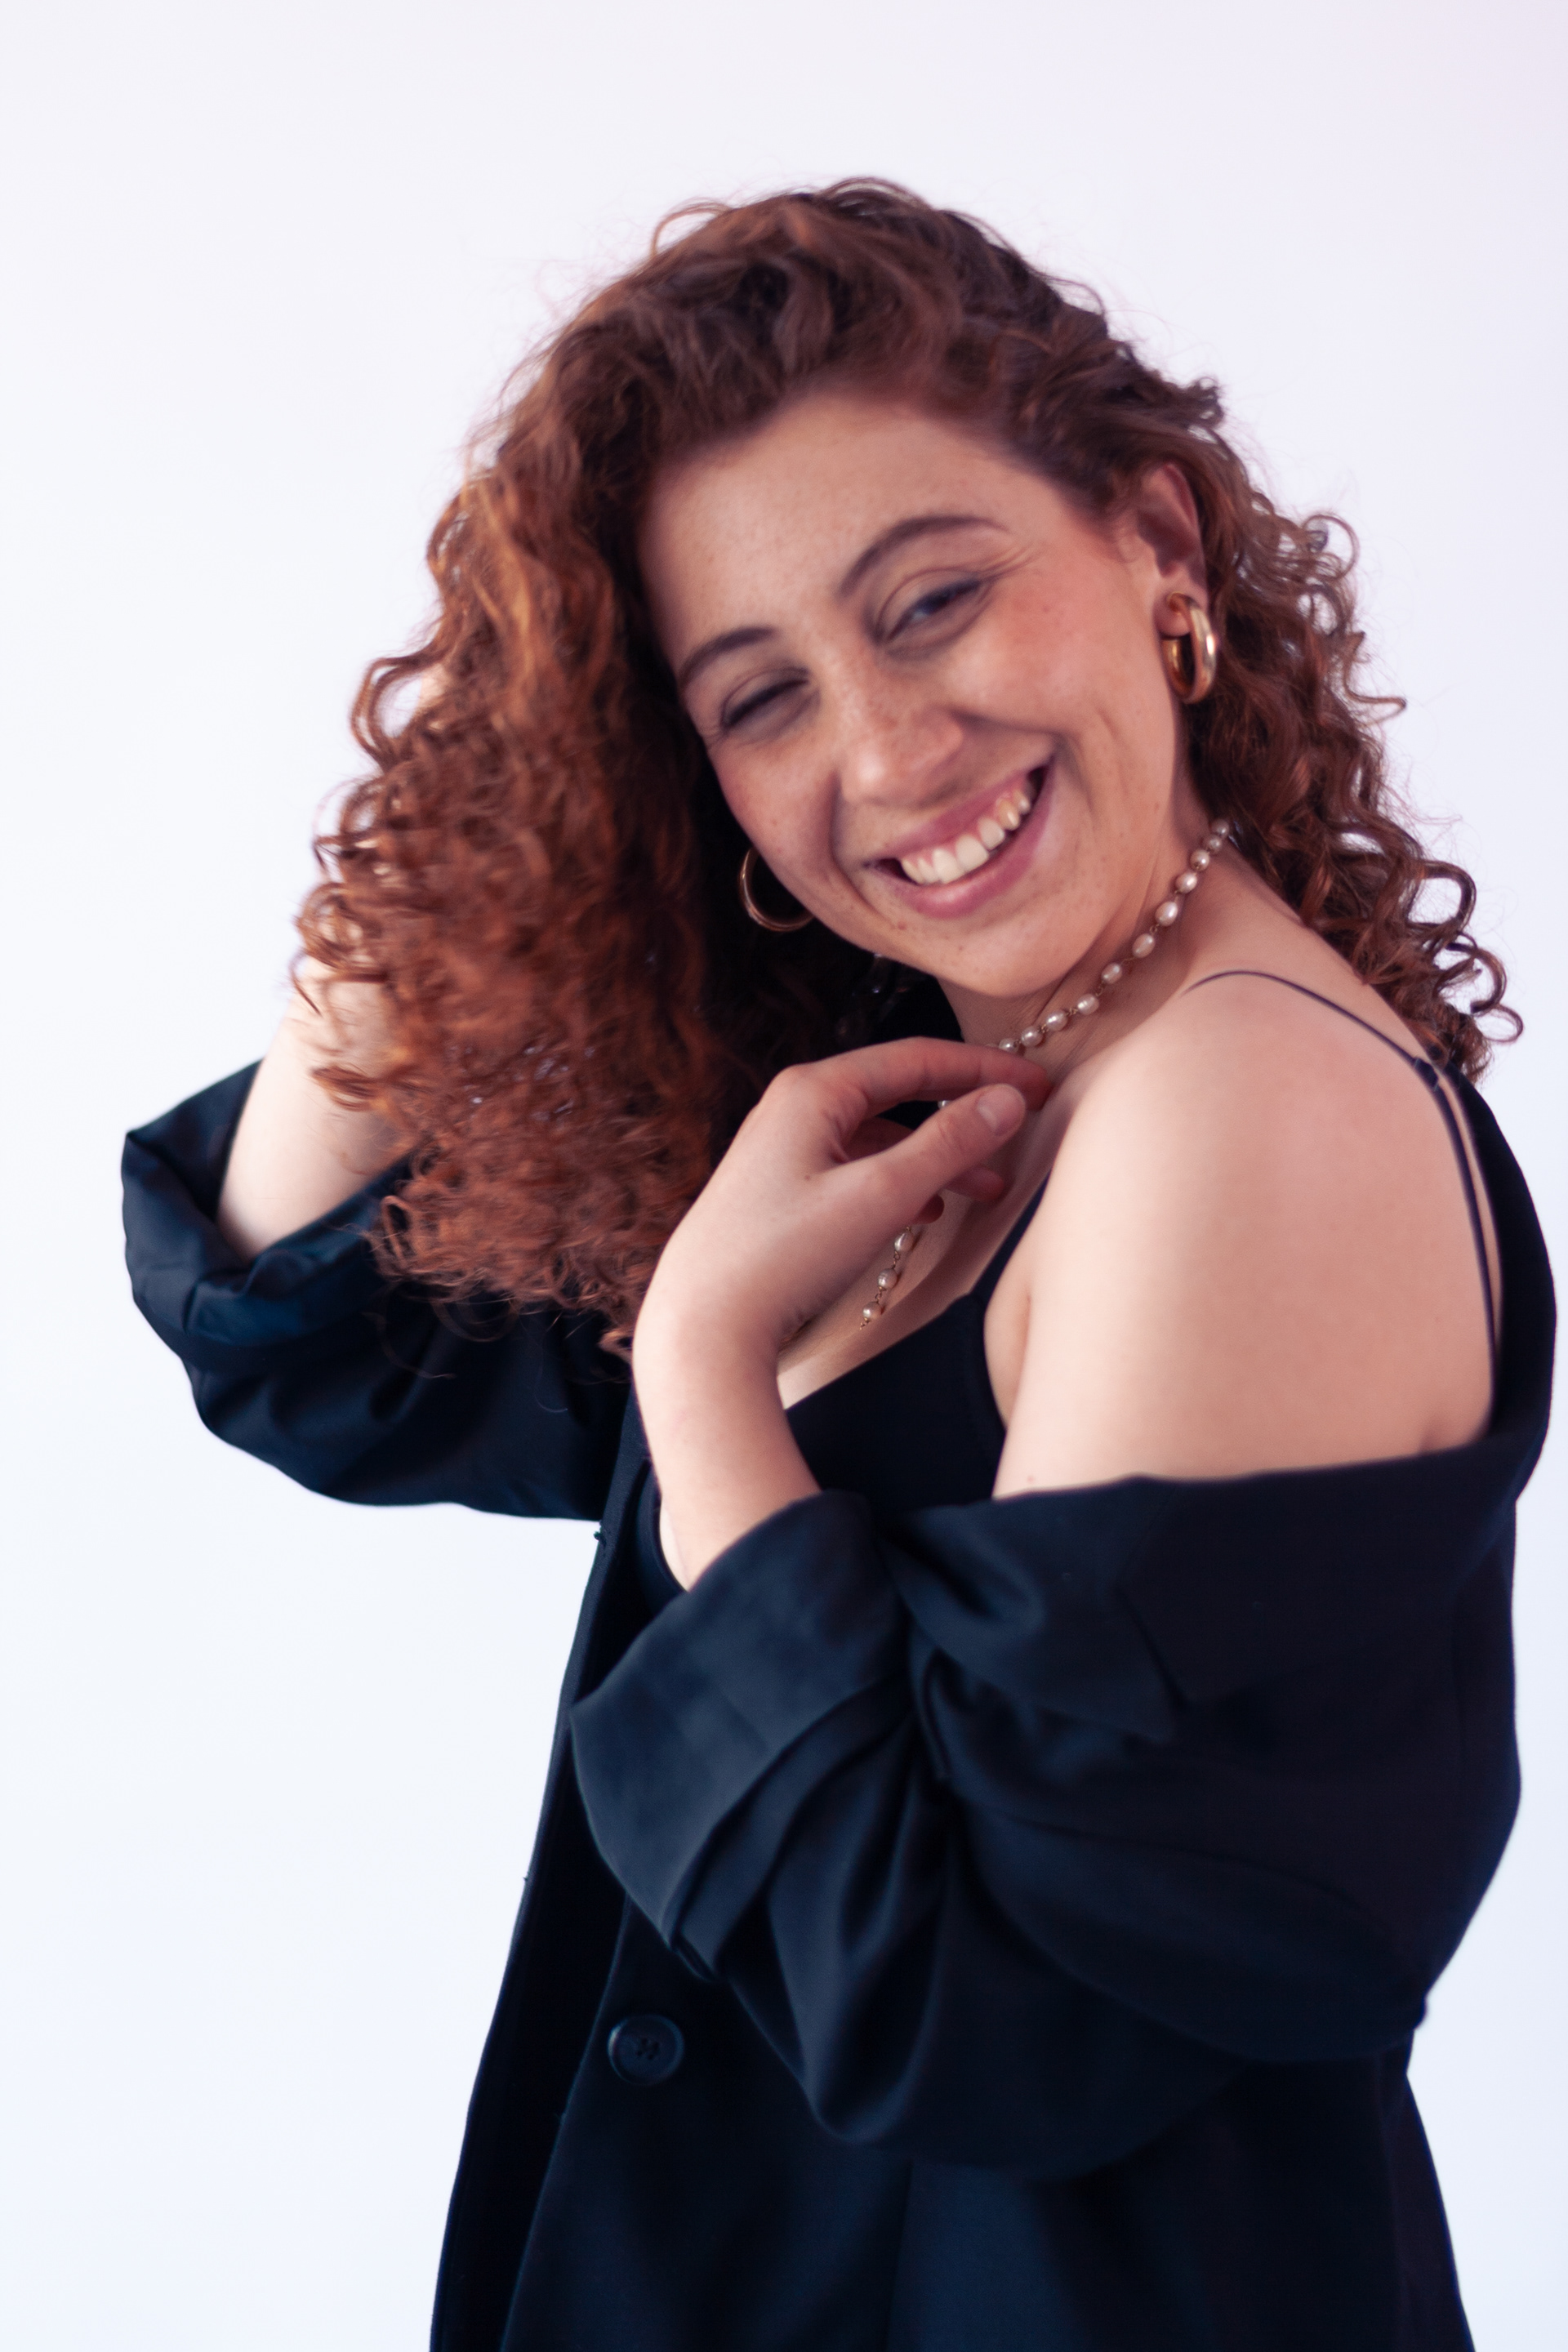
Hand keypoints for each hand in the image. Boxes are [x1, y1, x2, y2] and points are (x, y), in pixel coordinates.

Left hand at [633, 1038, 1048, 1580]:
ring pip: (880, 1137)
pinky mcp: (780, 1193)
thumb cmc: (781, 1257)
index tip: (1037, 1086)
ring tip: (986, 1187)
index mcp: (814, 1090)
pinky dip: (901, 1182)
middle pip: (900, 1093)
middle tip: (1020, 1128)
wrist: (703, 1326)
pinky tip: (927, 1212)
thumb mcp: (880, 1195)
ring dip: (936, 1156)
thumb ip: (948, 1144)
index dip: (985, 1070)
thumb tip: (1006, 1101)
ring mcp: (783, 1151)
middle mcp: (794, 1109)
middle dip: (963, 1113)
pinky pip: (857, 1169)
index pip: (918, 1058)